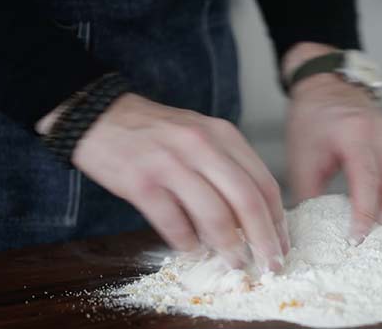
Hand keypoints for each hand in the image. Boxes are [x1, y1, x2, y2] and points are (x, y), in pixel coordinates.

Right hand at [68, 93, 288, 271]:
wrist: (100, 117)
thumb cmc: (157, 132)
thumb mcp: (201, 135)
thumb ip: (227, 168)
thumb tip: (251, 218)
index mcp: (223, 135)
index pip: (263, 183)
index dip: (277, 221)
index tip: (281, 246)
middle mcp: (201, 146)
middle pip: (246, 201)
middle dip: (263, 240)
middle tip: (269, 265)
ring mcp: (171, 163)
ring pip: (214, 215)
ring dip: (228, 247)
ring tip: (234, 263)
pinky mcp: (141, 182)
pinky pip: (173, 222)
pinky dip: (187, 242)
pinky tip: (191, 249)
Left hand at [286, 73, 381, 244]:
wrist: (325, 87)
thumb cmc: (310, 121)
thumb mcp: (301, 159)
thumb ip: (310, 197)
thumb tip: (318, 231)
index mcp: (355, 134)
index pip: (368, 183)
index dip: (365, 216)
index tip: (357, 240)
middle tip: (372, 244)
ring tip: (376, 234)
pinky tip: (380, 214)